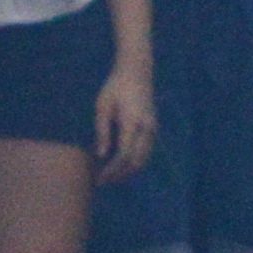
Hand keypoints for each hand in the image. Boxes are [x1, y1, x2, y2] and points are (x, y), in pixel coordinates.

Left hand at [89, 57, 158, 181]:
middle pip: (137, 161)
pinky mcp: (153, 127)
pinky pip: (146, 151)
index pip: (123, 155)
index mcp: (132, 122)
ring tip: (111, 176)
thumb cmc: (115, 86)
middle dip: (120, 175)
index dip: (112, 170)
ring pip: (144, 158)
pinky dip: (135, 162)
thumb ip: (102, 131)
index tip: (99, 179)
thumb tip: (100, 156)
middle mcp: (146, 128)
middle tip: (103, 181)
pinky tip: (121, 164)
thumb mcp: (102, 106)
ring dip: (129, 170)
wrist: (137, 70)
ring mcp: (153, 128)